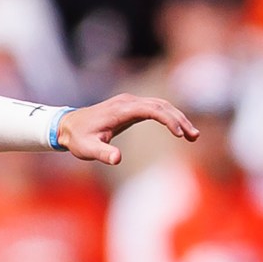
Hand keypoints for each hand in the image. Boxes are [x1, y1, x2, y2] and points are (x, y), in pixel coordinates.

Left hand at [58, 93, 199, 165]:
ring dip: (178, 118)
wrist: (68, 126)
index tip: (178, 134)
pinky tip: (178, 130)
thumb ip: (102, 154)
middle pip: (161, 105)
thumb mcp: (87, 149)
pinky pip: (155, 108)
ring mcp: (130, 102)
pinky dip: (169, 117)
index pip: (151, 109)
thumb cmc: (78, 139)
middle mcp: (127, 101)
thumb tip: (117, 159)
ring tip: (192, 136)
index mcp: (120, 109)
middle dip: (179, 119)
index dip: (167, 119)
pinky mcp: (131, 107)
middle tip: (194, 136)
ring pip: (161, 105)